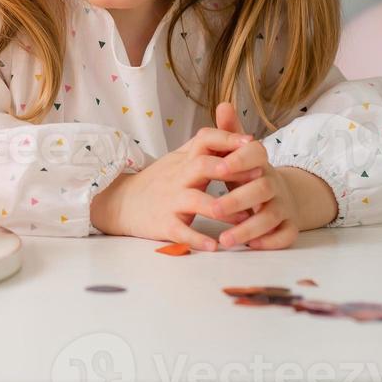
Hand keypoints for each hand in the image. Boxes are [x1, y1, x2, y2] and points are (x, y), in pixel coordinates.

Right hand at [89, 125, 259, 250]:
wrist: (121, 203)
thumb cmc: (159, 181)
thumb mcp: (178, 159)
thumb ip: (204, 149)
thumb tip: (236, 134)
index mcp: (184, 160)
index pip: (205, 140)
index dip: (228, 139)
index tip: (252, 143)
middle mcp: (178, 177)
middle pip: (203, 166)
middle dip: (230, 169)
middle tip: (259, 175)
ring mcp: (170, 200)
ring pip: (196, 201)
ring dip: (222, 210)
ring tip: (245, 218)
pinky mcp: (163, 224)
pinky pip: (181, 231)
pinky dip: (197, 239)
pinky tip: (214, 246)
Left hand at [211, 101, 316, 248]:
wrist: (280, 195)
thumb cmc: (248, 174)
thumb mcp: (236, 154)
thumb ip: (228, 133)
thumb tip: (223, 104)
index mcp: (260, 162)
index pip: (256, 154)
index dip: (239, 160)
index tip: (218, 167)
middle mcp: (274, 183)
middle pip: (261, 189)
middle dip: (237, 200)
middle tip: (212, 209)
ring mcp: (284, 205)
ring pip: (271, 217)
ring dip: (249, 229)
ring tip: (224, 239)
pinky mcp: (290, 226)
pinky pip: (286, 236)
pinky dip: (271, 241)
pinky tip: (251, 246)